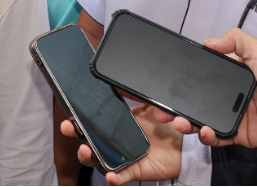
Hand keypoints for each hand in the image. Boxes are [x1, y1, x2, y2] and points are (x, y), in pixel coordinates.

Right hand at [61, 103, 181, 184]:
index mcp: (117, 123)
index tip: (69, 115)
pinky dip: (114, 177)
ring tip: (86, 151)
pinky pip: (121, 176)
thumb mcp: (151, 103)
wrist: (187, 143)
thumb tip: (117, 80)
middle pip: (88, 140)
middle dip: (75, 135)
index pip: (92, 122)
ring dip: (88, 157)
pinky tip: (111, 175)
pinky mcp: (135, 170)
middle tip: (69, 128)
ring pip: (98, 159)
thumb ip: (135, 93)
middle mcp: (116, 140)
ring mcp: (123, 156)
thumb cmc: (168, 123)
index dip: (77, 119)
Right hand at [154, 28, 256, 154]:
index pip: (199, 76)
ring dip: (185, 121)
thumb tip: (208, 40)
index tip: (166, 80)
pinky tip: (204, 131)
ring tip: (178, 121)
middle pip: (192, 100)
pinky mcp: (236, 135)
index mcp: (229, 75)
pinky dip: (207, 137)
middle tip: (160, 107)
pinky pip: (216, 138)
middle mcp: (226, 96)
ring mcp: (230, 116)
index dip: (181, 79)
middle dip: (174, 104)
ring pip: (199, 120)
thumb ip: (236, 39)